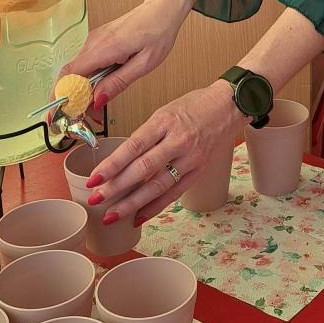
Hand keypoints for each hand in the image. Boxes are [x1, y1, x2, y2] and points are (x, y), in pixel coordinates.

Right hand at [60, 0, 181, 113]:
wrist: (162, 9)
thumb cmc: (158, 32)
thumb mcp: (144, 64)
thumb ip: (118, 82)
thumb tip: (97, 100)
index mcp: (105, 47)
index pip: (70, 74)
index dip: (61, 95)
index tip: (61, 113)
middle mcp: (94, 42)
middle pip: (70, 75)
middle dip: (71, 98)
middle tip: (83, 117)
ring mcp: (94, 40)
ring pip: (77, 70)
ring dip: (81, 90)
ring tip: (95, 107)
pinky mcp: (98, 41)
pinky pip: (86, 63)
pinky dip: (89, 79)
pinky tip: (100, 88)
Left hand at [84, 80, 248, 225]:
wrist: (229, 106)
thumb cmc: (195, 105)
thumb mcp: (165, 111)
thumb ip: (146, 135)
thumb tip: (122, 160)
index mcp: (165, 121)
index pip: (134, 146)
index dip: (112, 165)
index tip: (94, 178)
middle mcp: (178, 141)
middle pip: (143, 169)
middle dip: (116, 187)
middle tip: (95, 199)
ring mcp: (190, 158)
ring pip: (157, 186)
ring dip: (132, 204)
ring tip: (111, 215)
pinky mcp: (198, 170)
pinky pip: (174, 193)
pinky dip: (155, 207)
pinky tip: (138, 217)